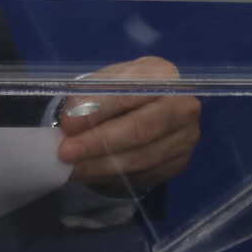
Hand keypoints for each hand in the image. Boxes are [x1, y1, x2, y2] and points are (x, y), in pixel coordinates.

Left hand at [55, 56, 199, 185]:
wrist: (147, 108)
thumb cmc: (121, 91)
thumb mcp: (104, 83)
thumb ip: (89, 98)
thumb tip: (72, 125)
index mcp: (164, 75)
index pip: (131, 93)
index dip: (99, 111)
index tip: (68, 124)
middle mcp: (184, 106)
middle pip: (142, 130)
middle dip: (100, 144)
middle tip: (66, 153)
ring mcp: (185, 137)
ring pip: (142, 158)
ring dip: (101, 166)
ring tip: (71, 167)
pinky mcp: (179, 163)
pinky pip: (144, 175)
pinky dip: (111, 176)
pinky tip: (89, 173)